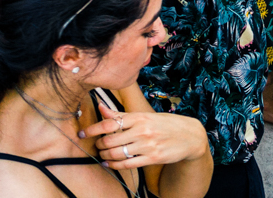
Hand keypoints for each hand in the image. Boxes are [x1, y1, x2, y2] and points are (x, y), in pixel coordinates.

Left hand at [83, 95, 209, 170]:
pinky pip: (129, 164)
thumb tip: (101, 107)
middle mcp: (142, 130)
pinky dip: (115, 166)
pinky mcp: (153, 158)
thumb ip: (121, 114)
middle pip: (111, 140)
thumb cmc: (165, 124)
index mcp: (139, 117)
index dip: (93, 129)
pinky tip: (110, 164)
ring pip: (117, 154)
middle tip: (95, 146)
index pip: (110, 122)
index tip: (82, 133)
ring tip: (101, 155)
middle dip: (99, 145)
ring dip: (105, 156)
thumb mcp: (144, 116)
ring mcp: (148, 145)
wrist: (190, 136)